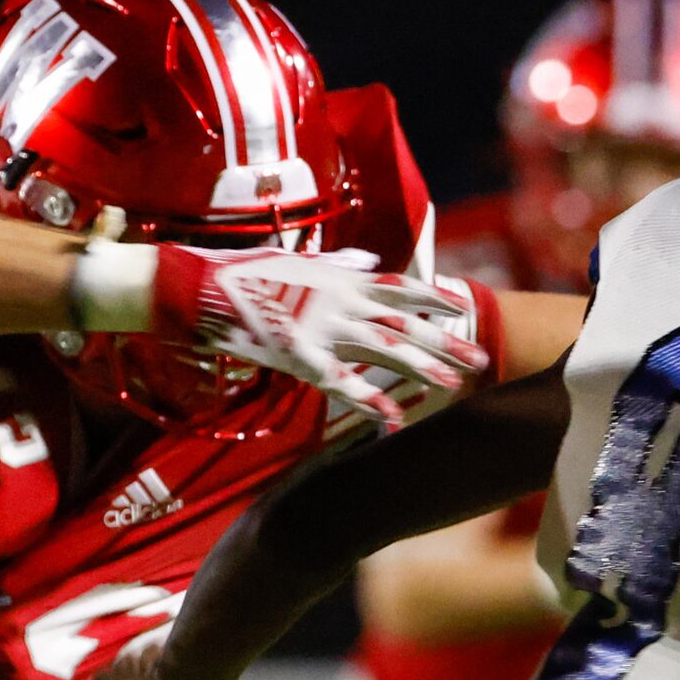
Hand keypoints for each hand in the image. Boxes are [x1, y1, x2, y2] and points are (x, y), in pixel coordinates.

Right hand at [154, 246, 488, 428]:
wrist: (201, 285)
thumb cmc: (244, 273)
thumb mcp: (297, 260)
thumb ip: (339, 264)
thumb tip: (369, 260)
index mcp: (340, 278)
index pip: (400, 287)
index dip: (434, 298)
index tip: (463, 307)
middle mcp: (339, 299)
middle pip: (403, 322)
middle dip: (444, 340)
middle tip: (478, 358)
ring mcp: (320, 325)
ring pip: (383, 348)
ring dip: (420, 367)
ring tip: (453, 384)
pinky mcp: (297, 352)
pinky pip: (339, 382)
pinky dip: (366, 400)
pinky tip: (392, 419)